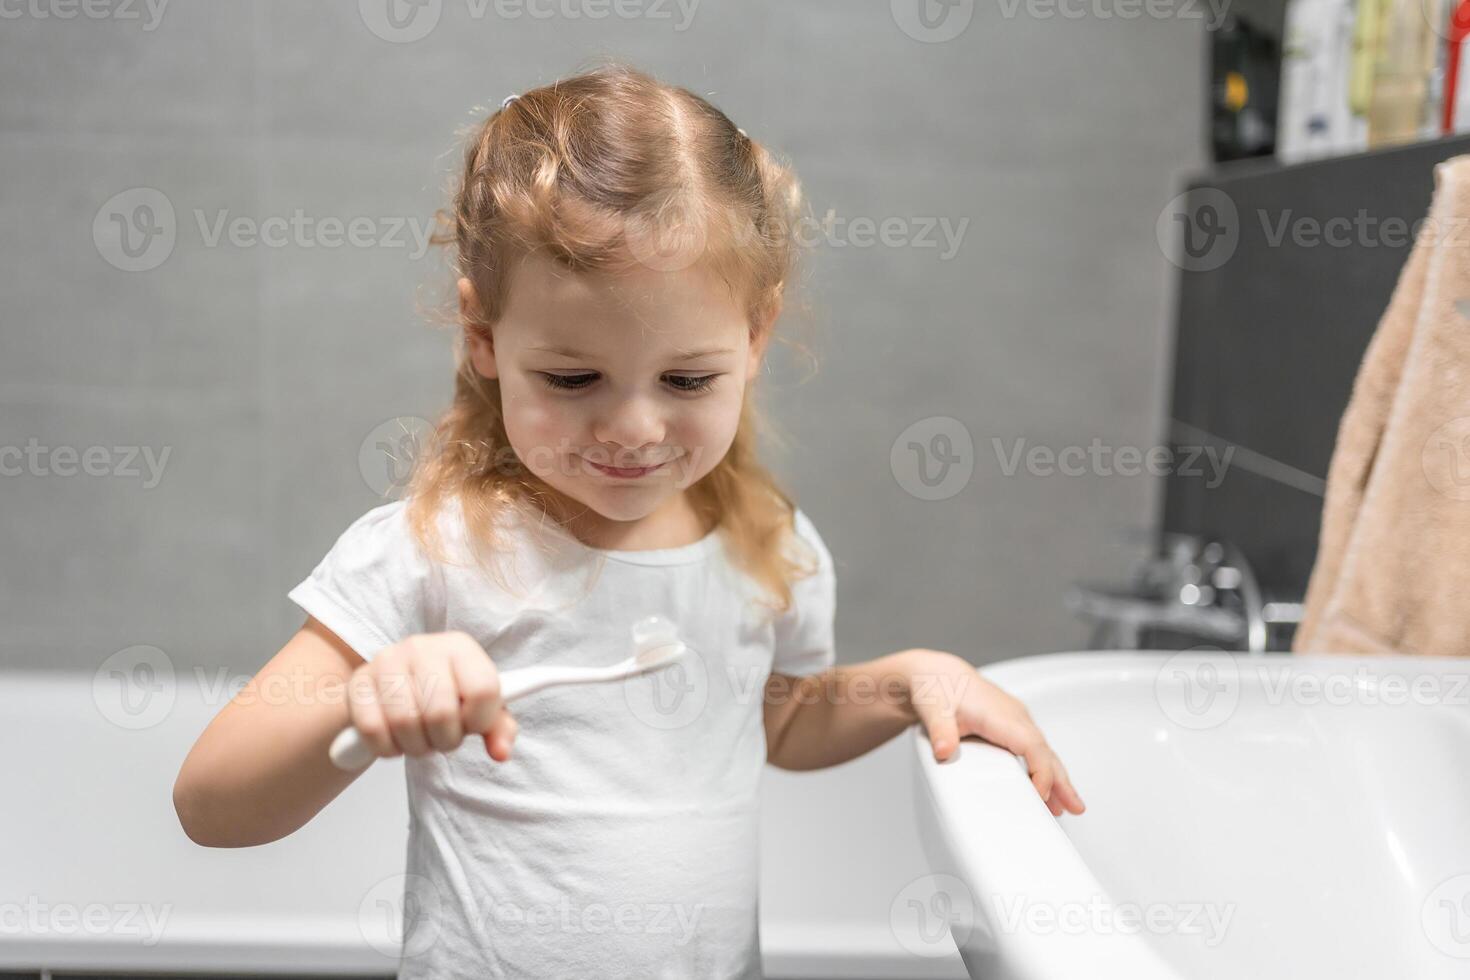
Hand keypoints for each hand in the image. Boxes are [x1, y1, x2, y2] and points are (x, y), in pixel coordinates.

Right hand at [345, 631, 517, 762]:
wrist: (394, 686)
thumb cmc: (446, 696)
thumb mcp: (479, 707)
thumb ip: (498, 728)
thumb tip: (501, 752)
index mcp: (460, 646)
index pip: (483, 689)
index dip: (479, 720)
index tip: (471, 726)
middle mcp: (422, 647)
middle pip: (441, 712)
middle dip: (445, 740)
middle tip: (443, 739)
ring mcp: (386, 661)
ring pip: (405, 722)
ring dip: (416, 746)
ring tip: (421, 740)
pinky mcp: (357, 683)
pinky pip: (372, 729)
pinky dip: (386, 748)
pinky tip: (395, 740)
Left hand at [904, 650, 1084, 816]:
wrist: (935, 673)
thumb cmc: (937, 686)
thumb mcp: (933, 709)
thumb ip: (940, 731)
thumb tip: (944, 751)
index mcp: (999, 714)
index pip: (1031, 745)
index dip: (1040, 771)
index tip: (1040, 797)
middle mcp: (1013, 716)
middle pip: (1044, 751)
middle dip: (1061, 780)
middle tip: (1076, 808)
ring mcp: (1015, 720)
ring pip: (1042, 751)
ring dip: (1057, 778)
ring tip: (1069, 806)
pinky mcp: (1011, 724)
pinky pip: (1033, 748)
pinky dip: (1044, 768)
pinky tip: (1046, 787)